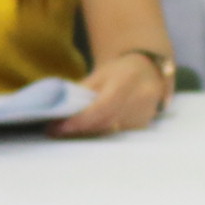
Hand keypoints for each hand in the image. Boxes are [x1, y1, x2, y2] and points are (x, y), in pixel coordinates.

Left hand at [54, 51, 168, 136]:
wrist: (148, 72)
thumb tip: (59, 109)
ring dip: (89, 132)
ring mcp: (145, 114)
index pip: (102, 107)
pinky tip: (90, 128)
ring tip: (68, 129)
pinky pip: (118, 133)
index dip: (81, 120)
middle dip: (80, 128)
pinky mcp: (144, 124)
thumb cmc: (120, 71)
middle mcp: (140, 99)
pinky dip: (102, 131)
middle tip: (56, 130)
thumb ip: (83, 91)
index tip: (59, 126)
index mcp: (127, 81)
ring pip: (111, 130)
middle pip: (106, 122)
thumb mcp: (100, 74)